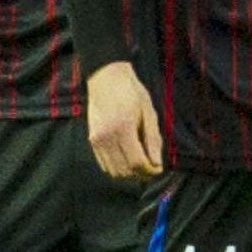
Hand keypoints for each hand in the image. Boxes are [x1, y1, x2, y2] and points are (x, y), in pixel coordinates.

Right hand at [85, 62, 162, 178]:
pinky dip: (117, 168)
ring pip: (113, 171)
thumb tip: (157, 163)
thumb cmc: (131, 92)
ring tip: (140, 164)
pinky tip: (127, 159)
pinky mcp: (92, 139)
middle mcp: (107, 136)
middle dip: (141, 174)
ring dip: (129, 173)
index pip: (137, 162)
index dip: (150, 170)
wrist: (106, 77)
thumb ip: (153, 139)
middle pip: (125, 170)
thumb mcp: (148, 112)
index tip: (159, 168)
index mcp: (123, 128)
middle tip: (152, 168)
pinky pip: (104, 164)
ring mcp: (97, 139)